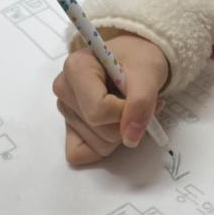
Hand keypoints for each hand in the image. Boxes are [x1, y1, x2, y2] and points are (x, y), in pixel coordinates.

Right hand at [53, 34, 168, 164]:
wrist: (135, 61)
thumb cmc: (138, 60)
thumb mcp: (148, 73)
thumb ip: (141, 103)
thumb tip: (130, 138)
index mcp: (76, 68)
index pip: (98, 111)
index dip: (125, 112)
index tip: (137, 97)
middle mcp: (64, 90)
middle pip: (99, 130)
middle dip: (125, 123)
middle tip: (135, 102)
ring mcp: (65, 112)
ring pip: (97, 145)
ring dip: (120, 133)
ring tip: (125, 109)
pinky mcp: (69, 130)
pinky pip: (81, 154)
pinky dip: (104, 148)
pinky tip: (113, 126)